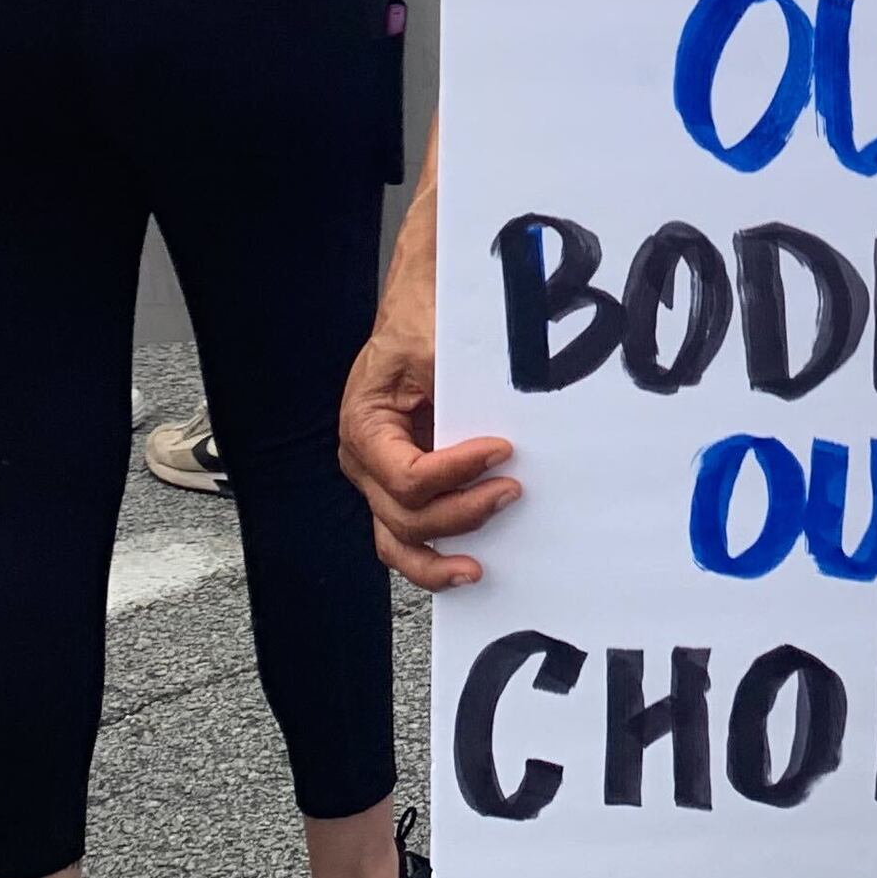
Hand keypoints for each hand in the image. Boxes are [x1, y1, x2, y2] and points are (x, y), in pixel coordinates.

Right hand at [338, 306, 520, 590]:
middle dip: (461, 513)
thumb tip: (502, 428)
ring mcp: (380, 479)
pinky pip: (409, 533)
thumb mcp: (436, 348)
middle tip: (512, 491)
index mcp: (364, 426)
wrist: (418, 307)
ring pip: (397, 539)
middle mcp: (364, 461)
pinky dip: (434, 556)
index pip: (407, 476)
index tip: (502, 450)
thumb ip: (459, 390)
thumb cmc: (422, 323)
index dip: (456, 472)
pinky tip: (467, 567)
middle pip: (404, 516)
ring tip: (478, 570)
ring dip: (438, 559)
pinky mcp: (402, 485)